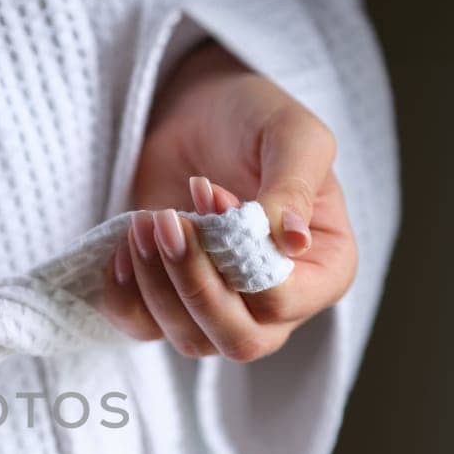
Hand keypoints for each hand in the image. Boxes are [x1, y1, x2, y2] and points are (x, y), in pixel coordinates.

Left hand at [102, 42, 357, 362]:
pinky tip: (126, 245)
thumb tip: (294, 241)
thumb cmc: (255, 120)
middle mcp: (282, 303)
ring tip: (145, 220)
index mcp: (327, 268)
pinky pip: (145, 328)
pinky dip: (126, 295)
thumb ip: (294, 185)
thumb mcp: (291, 135)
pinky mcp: (172, 302)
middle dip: (194, 288)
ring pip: (191, 340)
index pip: (285, 302)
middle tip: (165, 222)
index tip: (212, 195)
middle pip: (240, 341)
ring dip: (156, 286)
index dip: (242, 262)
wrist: (198, 113)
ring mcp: (225, 309)